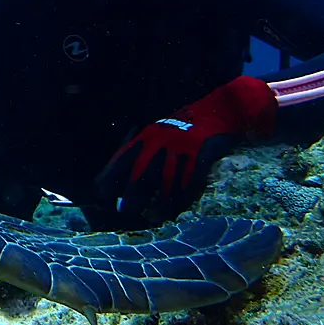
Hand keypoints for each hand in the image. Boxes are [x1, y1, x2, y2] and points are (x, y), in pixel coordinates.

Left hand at [95, 76, 277, 217]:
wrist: (220, 108)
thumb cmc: (186, 125)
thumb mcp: (160, 131)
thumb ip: (144, 149)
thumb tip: (126, 178)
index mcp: (147, 135)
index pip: (122, 158)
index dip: (112, 176)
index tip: (103, 194)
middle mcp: (160, 140)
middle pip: (140, 171)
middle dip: (131, 193)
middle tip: (125, 211)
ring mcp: (180, 146)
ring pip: (166, 180)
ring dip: (160, 201)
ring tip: (155, 216)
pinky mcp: (200, 153)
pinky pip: (189, 179)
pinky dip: (183, 195)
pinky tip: (178, 207)